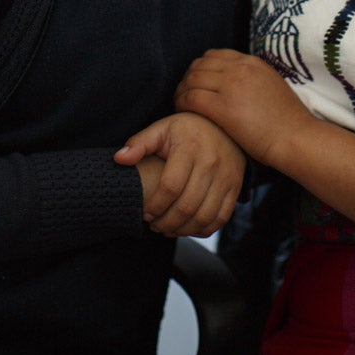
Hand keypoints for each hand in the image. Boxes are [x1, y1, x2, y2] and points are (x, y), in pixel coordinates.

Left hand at [114, 112, 244, 237]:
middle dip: (166, 222)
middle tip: (154, 225)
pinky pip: (221, 217)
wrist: (222, 125)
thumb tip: (119, 159)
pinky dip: (204, 229)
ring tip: (168, 229)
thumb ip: (139, 144)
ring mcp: (226, 176)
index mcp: (189, 148)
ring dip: (184, 230)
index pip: (171, 186)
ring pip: (205, 215)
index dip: (155, 205)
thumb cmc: (185, 129)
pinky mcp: (235, 187)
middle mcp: (211, 163)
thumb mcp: (161, 129)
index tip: (145, 213)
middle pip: (187, 205)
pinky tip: (188, 228)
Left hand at [174, 49, 313, 167]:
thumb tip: (236, 82)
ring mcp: (231, 86)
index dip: (201, 67)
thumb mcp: (271, 85)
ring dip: (182, 90)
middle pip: (200, 65)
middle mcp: (240, 68)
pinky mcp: (223, 107)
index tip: (197, 81)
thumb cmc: (287, 120)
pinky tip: (182, 112)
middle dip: (188, 78)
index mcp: (252, 62)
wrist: (296, 137)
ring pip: (192, 80)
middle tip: (184, 92)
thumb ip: (252, 78)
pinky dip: (181, 103)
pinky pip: (191, 98)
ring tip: (180, 102)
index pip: (215, 55)